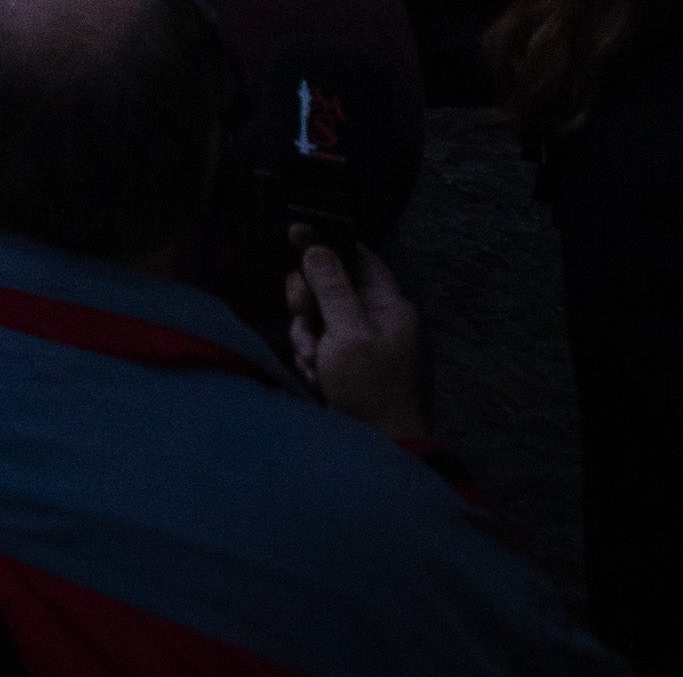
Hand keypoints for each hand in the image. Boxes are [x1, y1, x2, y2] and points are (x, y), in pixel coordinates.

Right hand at [285, 240, 428, 441]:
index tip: (293, 233)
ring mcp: (362, 346)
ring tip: (316, 364)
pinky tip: (318, 379)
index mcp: (389, 306)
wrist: (383, 449)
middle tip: (302, 315)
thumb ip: (331, 289)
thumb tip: (317, 247)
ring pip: (317, 320)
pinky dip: (312, 360)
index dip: (326, 242)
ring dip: (307, 337)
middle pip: (329, 288)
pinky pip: (318, 348)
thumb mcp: (348, 334)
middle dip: (308, 302)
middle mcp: (377, 321)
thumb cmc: (372, 389)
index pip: (358, 256)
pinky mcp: (347, 368)